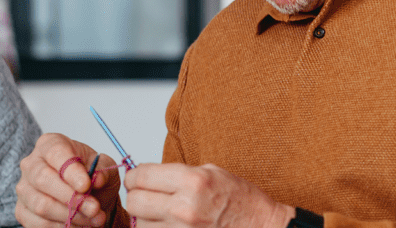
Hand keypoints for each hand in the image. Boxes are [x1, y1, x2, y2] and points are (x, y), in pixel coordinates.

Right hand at [17, 133, 120, 227]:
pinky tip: (80, 224)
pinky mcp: (23, 211)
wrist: (89, 197)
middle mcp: (32, 164)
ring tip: (94, 218)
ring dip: (70, 215)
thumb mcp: (104, 168)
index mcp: (50, 144)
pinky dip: (63, 227)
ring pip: (41, 205)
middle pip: (43, 179)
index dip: (71, 171)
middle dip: (71, 197)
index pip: (56, 153)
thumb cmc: (92, 176)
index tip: (86, 186)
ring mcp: (24, 188)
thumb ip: (102, 170)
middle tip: (94, 208)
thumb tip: (97, 179)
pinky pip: (40, 223)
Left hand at [121, 163, 291, 227]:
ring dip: (145, 217)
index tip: (137, 178)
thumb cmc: (241, 201)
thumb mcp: (212, 172)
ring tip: (161, 212)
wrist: (261, 227)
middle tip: (145, 194)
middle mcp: (184, 208)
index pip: (142, 176)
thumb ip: (177, 172)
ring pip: (139, 223)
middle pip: (134, 202)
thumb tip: (147, 175)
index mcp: (193, 181)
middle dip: (136, 196)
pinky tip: (168, 224)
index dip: (134, 176)